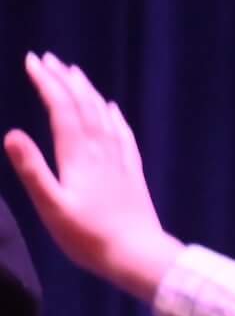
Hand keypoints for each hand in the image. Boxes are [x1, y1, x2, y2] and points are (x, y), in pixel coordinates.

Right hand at [4, 54, 184, 294]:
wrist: (139, 257)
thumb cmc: (89, 237)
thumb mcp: (51, 206)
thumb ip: (32, 169)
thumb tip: (11, 133)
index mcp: (78, 156)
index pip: (62, 109)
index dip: (47, 83)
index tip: (32, 60)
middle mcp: (102, 152)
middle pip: (83, 106)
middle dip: (64, 80)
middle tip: (48, 58)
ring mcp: (120, 161)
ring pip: (103, 116)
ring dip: (87, 91)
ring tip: (74, 72)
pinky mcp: (132, 174)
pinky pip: (123, 135)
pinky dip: (114, 116)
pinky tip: (111, 108)